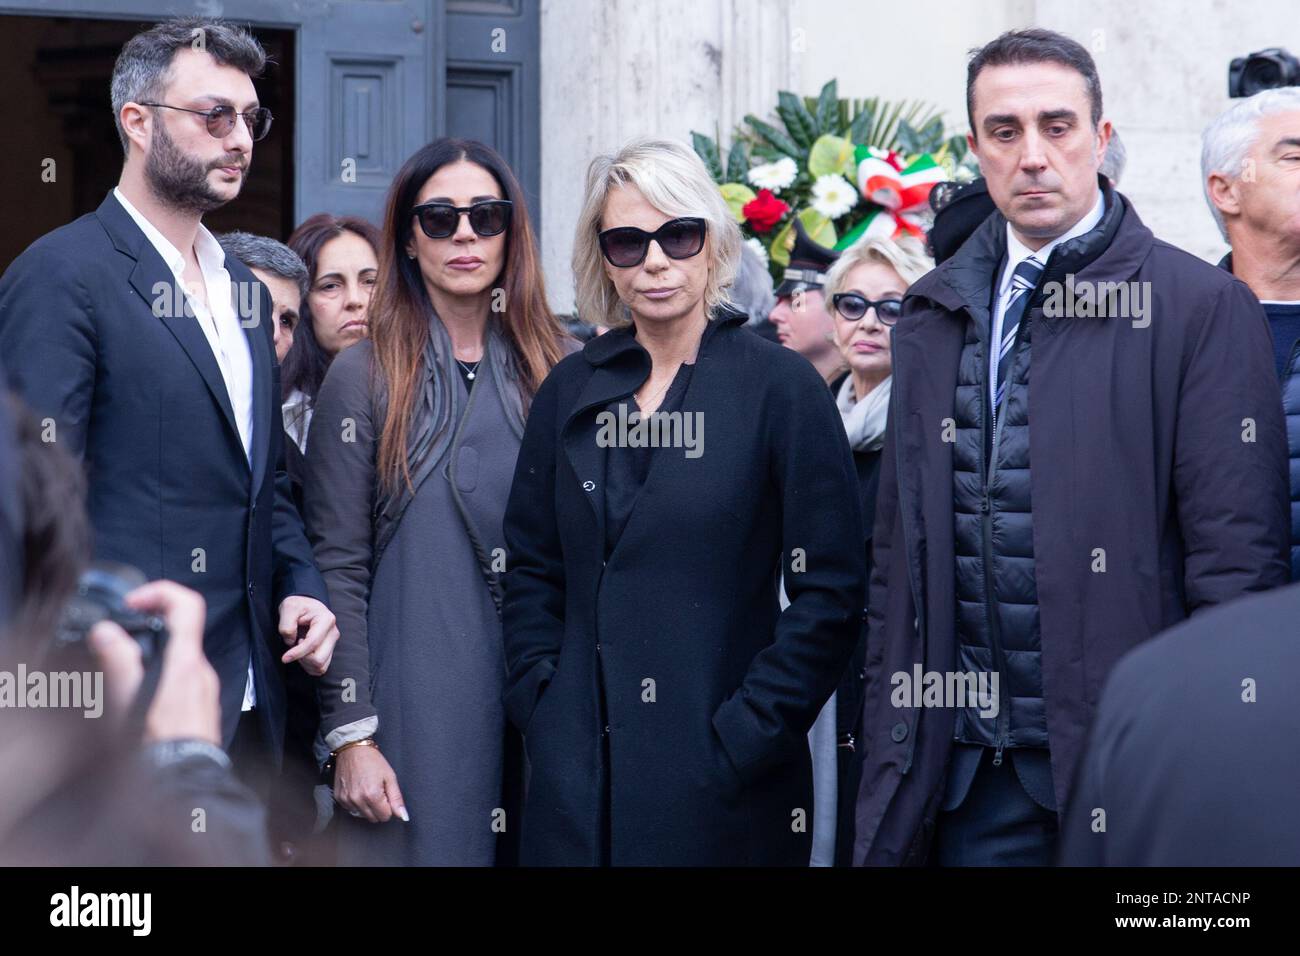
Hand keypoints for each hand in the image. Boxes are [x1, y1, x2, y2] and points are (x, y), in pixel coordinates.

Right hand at [89, 580, 220, 745]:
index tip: (133, 603)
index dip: (160, 593)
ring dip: (154, 656)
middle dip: (149, 628)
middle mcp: (202, 671)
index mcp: (186, 661)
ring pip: (180, 658)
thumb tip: (106, 630)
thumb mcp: (129, 699)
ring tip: (125, 672)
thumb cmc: (159, 743)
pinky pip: (184, 679)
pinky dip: (163, 677)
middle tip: (121, 636)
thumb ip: (118, 661)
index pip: (188, 605)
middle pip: (181, 631)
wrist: (186, 779)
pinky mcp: (203, 705)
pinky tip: (142, 697)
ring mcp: (205, 689)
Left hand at [277, 595, 338, 675]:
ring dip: (306, 663)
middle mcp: (333, 633)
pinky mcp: (329, 650)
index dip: (297, 653)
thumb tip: (291, 642)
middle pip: (319, 659)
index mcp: (326, 620)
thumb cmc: (298, 606)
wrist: (305, 605)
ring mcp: (332, 643)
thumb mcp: (288, 608)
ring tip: (298, 650)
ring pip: (321, 666)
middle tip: (293, 646)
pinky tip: (303, 654)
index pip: (313, 643)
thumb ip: (287, 625)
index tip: (284, 658)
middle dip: (302, 658)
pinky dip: (309, 666)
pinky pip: (320, 667)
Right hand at [333, 745, 407, 822]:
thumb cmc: (372, 760)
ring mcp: (346, 800)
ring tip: (367, 789)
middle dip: (378, 808)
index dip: (388, 806)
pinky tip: (358, 790)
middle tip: (378, 791)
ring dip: (367, 807)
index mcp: (372, 795)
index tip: (386, 794)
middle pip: (373, 818)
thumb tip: (403, 816)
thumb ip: (397, 799)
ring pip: (362, 816)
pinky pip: (351, 810)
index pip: (385, 816)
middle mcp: (358, 800)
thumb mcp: (390, 777)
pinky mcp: (339, 798)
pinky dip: (356, 803)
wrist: (352, 749)